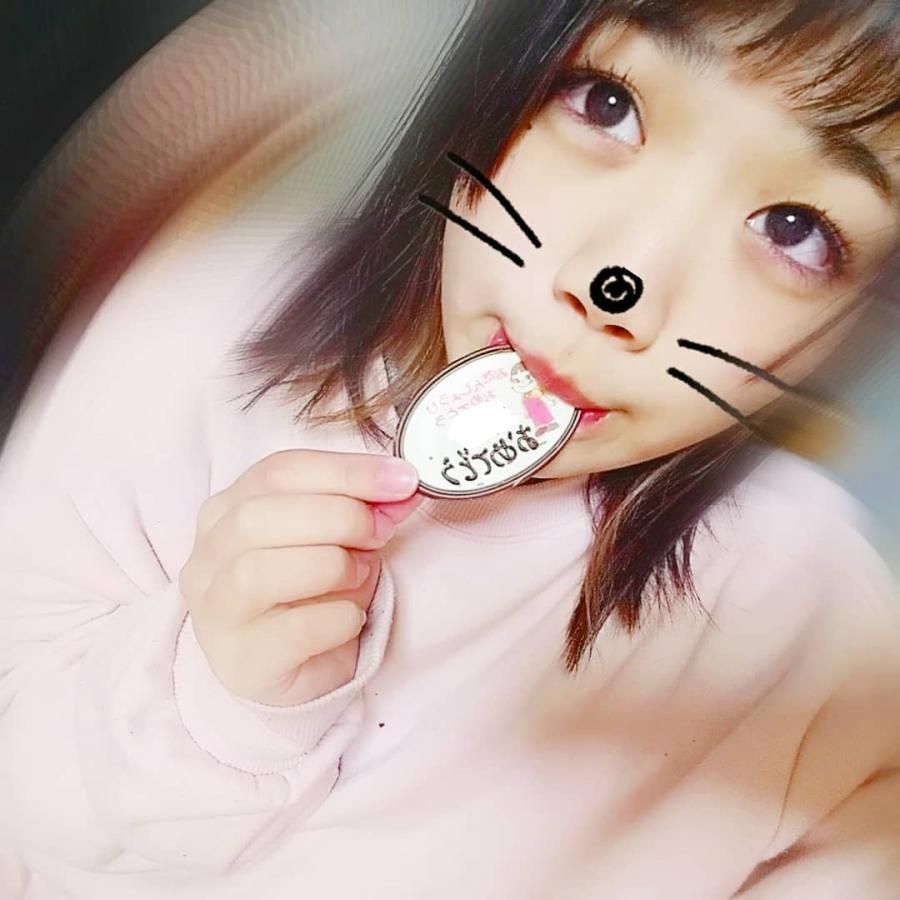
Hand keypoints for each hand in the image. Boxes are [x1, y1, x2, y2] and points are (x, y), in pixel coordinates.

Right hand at [178, 449, 420, 705]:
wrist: (298, 668)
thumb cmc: (315, 591)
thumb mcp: (337, 537)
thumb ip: (362, 507)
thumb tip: (401, 486)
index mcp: (226, 510)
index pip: (278, 471)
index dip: (345, 470)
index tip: (402, 478)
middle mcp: (207, 557)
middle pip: (256, 516)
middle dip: (337, 516)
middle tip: (382, 531)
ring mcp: (215, 612)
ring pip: (258, 572)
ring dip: (330, 565)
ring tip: (362, 574)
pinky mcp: (243, 661)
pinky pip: (292, 631)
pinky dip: (337, 617)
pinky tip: (352, 617)